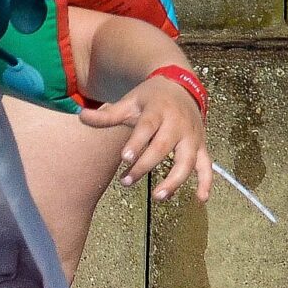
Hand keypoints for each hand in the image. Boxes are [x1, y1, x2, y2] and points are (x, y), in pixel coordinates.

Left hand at [82, 72, 212, 202]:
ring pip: (187, 160)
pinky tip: (201, 199)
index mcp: (158, 111)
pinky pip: (207, 165)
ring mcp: (192, 136)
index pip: (147, 127)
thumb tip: (80, 115)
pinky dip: (206, 181)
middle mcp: (178, 124)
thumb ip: (106, 115)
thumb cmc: (149, 100)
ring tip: (158, 197)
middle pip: (163, 147)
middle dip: (145, 166)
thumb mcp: (129, 103)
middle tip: (125, 181)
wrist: (181, 88)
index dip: (137, 142)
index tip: (125, 158)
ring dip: (175, 179)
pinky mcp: (201, 146)